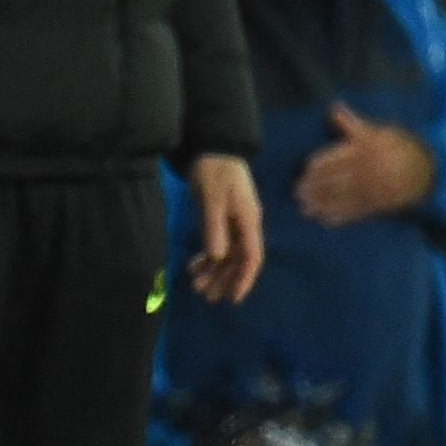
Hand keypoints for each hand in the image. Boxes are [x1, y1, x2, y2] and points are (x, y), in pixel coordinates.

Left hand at [187, 153, 263, 303]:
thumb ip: (214, 227)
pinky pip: (217, 244)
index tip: (233, 297)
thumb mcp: (212, 199)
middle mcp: (244, 225)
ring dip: (213, 271)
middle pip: (238, 260)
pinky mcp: (220, 219)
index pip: (252, 257)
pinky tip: (193, 266)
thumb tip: (217, 257)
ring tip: (197, 286)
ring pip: (226, 254)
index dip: (244, 279)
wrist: (211, 148)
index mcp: (248, 221)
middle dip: (224, 279)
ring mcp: (233, 223)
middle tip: (206, 296)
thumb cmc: (215, 171)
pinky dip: (206, 256)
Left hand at [294, 105, 434, 228]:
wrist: (425, 169)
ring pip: (342, 197)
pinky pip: (356, 212)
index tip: (304, 171)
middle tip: (297, 193)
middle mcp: (366, 171)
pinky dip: (339, 217)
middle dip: (314, 188)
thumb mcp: (377, 131)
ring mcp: (372, 189)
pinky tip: (324, 221)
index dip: (316, 167)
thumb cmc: (396, 146)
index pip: (334, 159)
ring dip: (322, 204)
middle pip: (334, 180)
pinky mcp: (379, 204)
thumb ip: (352, 124)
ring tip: (305, 209)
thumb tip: (334, 108)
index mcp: (363, 150)